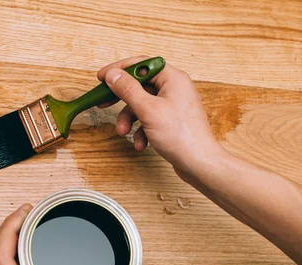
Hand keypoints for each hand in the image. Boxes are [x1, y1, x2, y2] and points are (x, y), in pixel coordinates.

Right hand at [97, 56, 228, 181]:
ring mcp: (174, 106)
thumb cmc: (181, 136)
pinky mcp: (172, 122)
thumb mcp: (148, 110)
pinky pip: (150, 119)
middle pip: (140, 85)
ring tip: (123, 132)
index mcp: (173, 78)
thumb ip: (128, 90)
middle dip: (122, 99)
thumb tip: (113, 75)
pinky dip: (142, 130)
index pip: (142, 64)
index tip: (102, 77)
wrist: (199, 163)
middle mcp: (175, 89)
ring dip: (130, 119)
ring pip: (143, 105)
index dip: (120, 69)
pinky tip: (141, 144)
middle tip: (103, 102)